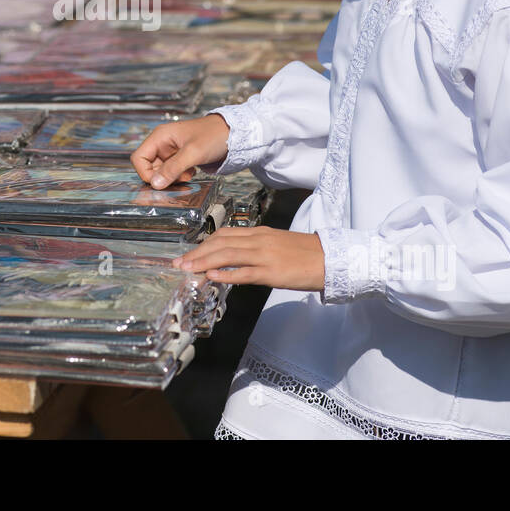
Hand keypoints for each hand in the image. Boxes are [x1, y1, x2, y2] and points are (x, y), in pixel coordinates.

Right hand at [131, 114, 229, 188]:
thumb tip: (155, 184)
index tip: (161, 182)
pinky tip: (192, 172)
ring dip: (171, 177)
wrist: (234, 133)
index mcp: (160, 136)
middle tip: (179, 179)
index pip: (139, 158)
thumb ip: (173, 168)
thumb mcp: (193, 153)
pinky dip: (179, 176)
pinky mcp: (180, 157)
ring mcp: (171, 150)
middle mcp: (163, 143)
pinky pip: (172, 171)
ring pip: (161, 171)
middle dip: (161, 177)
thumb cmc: (214, 136)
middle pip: (149, 166)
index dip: (145, 173)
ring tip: (187, 175)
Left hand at [174, 227, 326, 290]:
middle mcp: (259, 240)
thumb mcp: (276, 245)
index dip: (204, 243)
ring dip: (204, 262)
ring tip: (187, 269)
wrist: (330, 259)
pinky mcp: (273, 272)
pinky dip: (226, 274)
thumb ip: (255, 249)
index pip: (224, 234)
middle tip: (179, 263)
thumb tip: (233, 259)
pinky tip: (212, 277)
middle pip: (221, 242)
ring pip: (228, 255)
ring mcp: (265, 255)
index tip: (189, 253)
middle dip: (197, 252)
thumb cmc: (305, 254)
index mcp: (259, 233)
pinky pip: (245, 272)